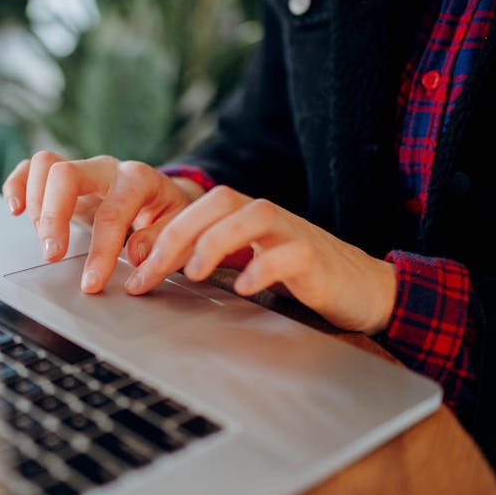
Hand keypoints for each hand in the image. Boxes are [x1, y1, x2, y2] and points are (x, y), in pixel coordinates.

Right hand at [2, 150, 204, 293]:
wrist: (164, 194)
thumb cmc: (168, 214)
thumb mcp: (179, 229)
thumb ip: (161, 243)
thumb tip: (135, 254)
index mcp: (139, 180)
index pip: (113, 213)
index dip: (100, 250)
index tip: (91, 282)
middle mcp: (106, 168)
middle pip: (67, 174)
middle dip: (53, 217)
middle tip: (52, 255)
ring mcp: (82, 167)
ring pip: (45, 165)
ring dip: (36, 205)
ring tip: (44, 239)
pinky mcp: (63, 174)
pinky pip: (31, 167)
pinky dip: (17, 186)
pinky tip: (15, 210)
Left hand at [124, 185, 397, 334]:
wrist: (364, 290)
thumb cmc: (296, 279)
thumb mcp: (244, 265)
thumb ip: (204, 261)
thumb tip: (146, 271)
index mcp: (242, 218)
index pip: (194, 210)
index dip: (158, 236)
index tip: (131, 274)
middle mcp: (266, 218)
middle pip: (216, 204)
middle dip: (174, 237)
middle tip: (147, 277)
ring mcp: (294, 234)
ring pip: (253, 215)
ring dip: (216, 241)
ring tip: (192, 273)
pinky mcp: (319, 259)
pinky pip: (291, 254)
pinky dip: (264, 267)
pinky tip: (244, 288)